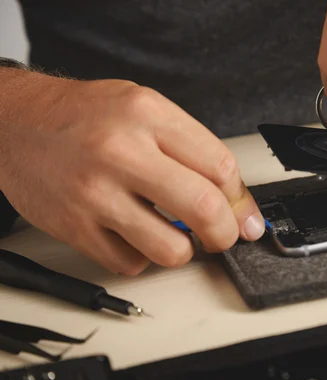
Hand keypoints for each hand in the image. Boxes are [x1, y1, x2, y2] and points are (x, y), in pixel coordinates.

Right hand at [0, 73, 264, 274]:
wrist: (15, 122)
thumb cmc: (85, 115)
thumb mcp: (145, 108)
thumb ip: (191, 147)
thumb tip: (234, 199)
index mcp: (148, 115)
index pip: (220, 167)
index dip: (240, 199)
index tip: (243, 214)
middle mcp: (122, 152)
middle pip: (204, 208)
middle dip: (225, 233)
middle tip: (223, 236)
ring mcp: (96, 193)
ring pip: (171, 248)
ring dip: (184, 250)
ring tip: (176, 235)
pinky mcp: (75, 227)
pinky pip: (130, 263)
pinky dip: (143, 256)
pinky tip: (136, 235)